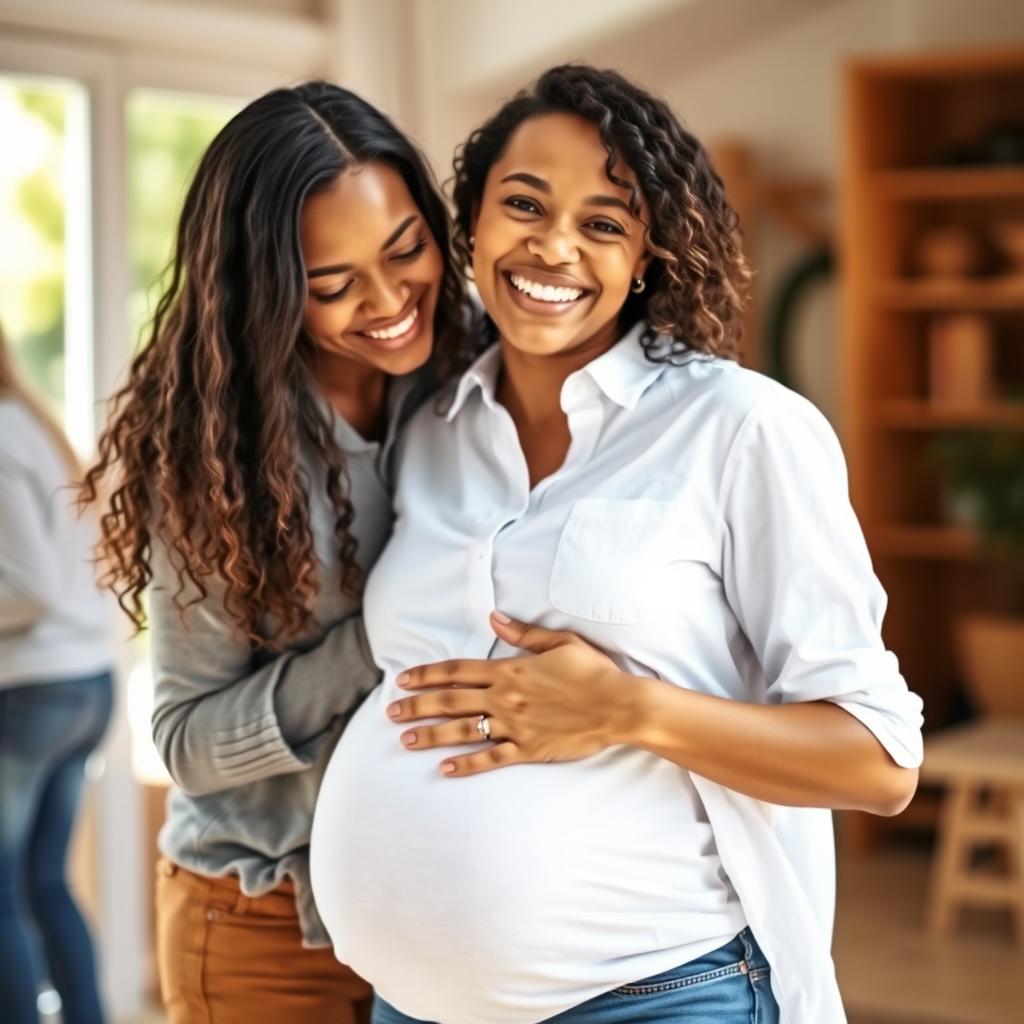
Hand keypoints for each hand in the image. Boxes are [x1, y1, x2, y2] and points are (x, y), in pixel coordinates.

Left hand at [386, 612, 639, 776]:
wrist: (618, 705)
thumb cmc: (593, 671)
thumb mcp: (559, 643)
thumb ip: (523, 633)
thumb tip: (494, 618)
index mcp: (510, 670)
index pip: (457, 671)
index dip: (427, 675)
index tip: (403, 679)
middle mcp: (505, 698)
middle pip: (450, 701)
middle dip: (417, 706)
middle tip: (390, 712)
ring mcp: (514, 726)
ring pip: (462, 731)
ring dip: (431, 735)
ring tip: (405, 740)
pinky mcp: (528, 750)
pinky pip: (490, 759)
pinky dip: (466, 764)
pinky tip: (444, 769)